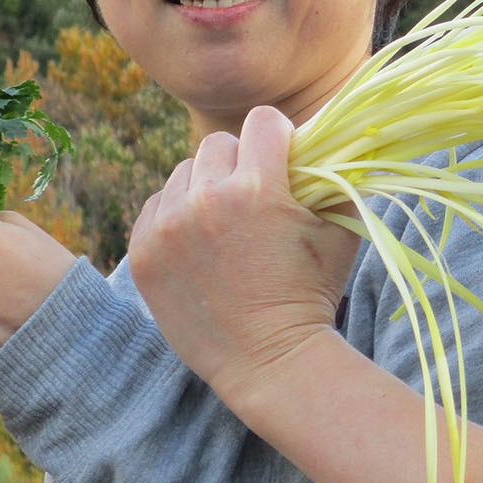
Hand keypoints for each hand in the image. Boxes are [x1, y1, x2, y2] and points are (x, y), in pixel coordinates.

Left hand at [130, 105, 358, 408]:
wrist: (270, 362)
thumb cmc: (314, 293)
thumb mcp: (341, 229)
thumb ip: (338, 174)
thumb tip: (336, 136)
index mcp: (258, 189)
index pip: (262, 120)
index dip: (279, 136)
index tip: (283, 158)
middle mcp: (206, 200)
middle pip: (219, 143)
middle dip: (241, 162)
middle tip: (254, 197)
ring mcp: (167, 227)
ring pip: (185, 171)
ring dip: (206, 187)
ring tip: (226, 225)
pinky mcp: (141, 251)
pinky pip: (156, 203)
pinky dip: (176, 214)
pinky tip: (200, 243)